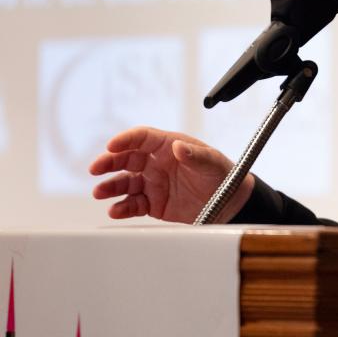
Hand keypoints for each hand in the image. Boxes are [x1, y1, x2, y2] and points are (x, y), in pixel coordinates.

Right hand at [89, 126, 253, 223]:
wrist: (230, 202)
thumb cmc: (222, 175)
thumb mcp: (212, 162)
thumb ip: (194, 155)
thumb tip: (177, 147)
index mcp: (169, 146)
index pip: (142, 138)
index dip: (126, 140)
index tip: (112, 145)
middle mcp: (157, 163)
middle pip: (126, 158)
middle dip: (109, 162)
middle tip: (95, 169)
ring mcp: (153, 183)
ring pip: (125, 182)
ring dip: (110, 186)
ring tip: (100, 192)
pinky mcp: (153, 203)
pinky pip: (132, 204)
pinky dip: (122, 207)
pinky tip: (115, 210)